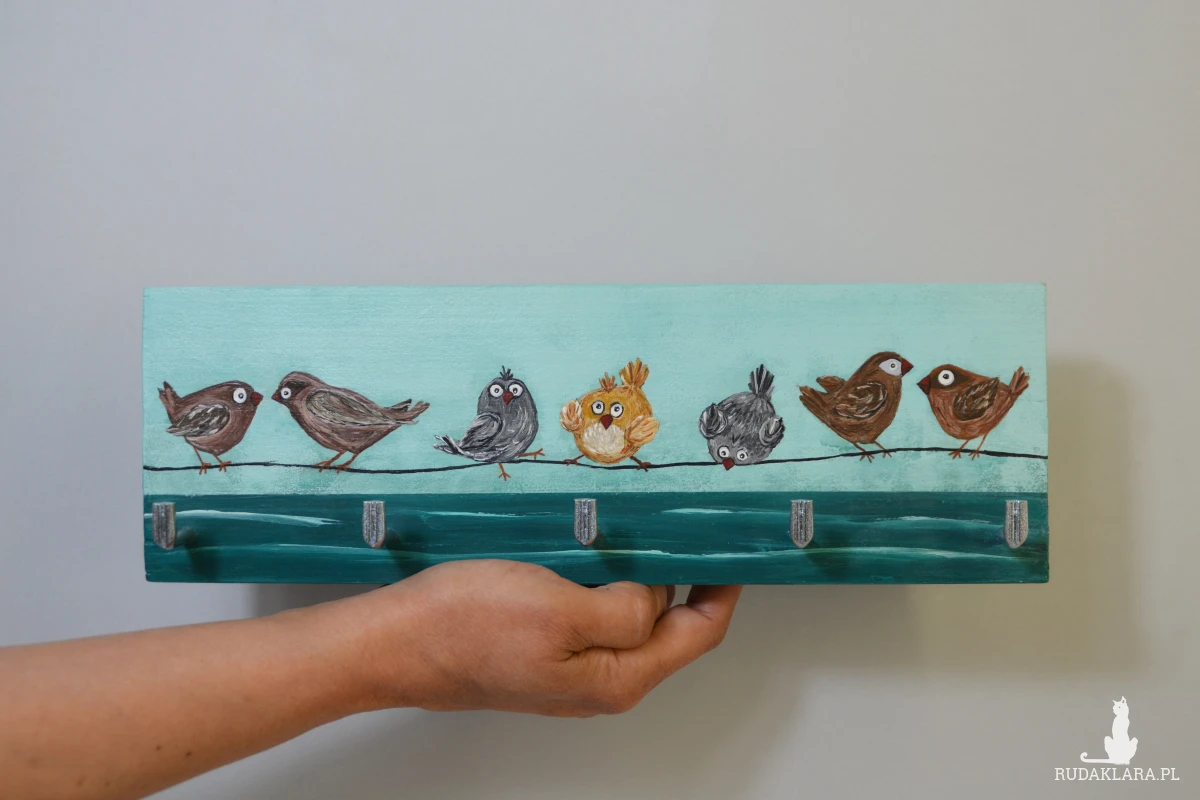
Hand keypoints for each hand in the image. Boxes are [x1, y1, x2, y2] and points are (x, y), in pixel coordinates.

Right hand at [346, 560, 740, 716]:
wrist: (394, 643)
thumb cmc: (466, 627)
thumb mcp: (563, 611)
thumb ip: (625, 610)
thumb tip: (656, 596)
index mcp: (616, 678)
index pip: (698, 634)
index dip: (723, 590)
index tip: (735, 546)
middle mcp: (599, 680)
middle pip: (667, 629)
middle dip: (685, 578)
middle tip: (688, 524)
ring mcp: (569, 666)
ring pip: (628, 618)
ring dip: (641, 575)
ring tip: (644, 527)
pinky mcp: (542, 648)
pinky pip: (592, 612)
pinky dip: (605, 579)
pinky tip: (594, 547)